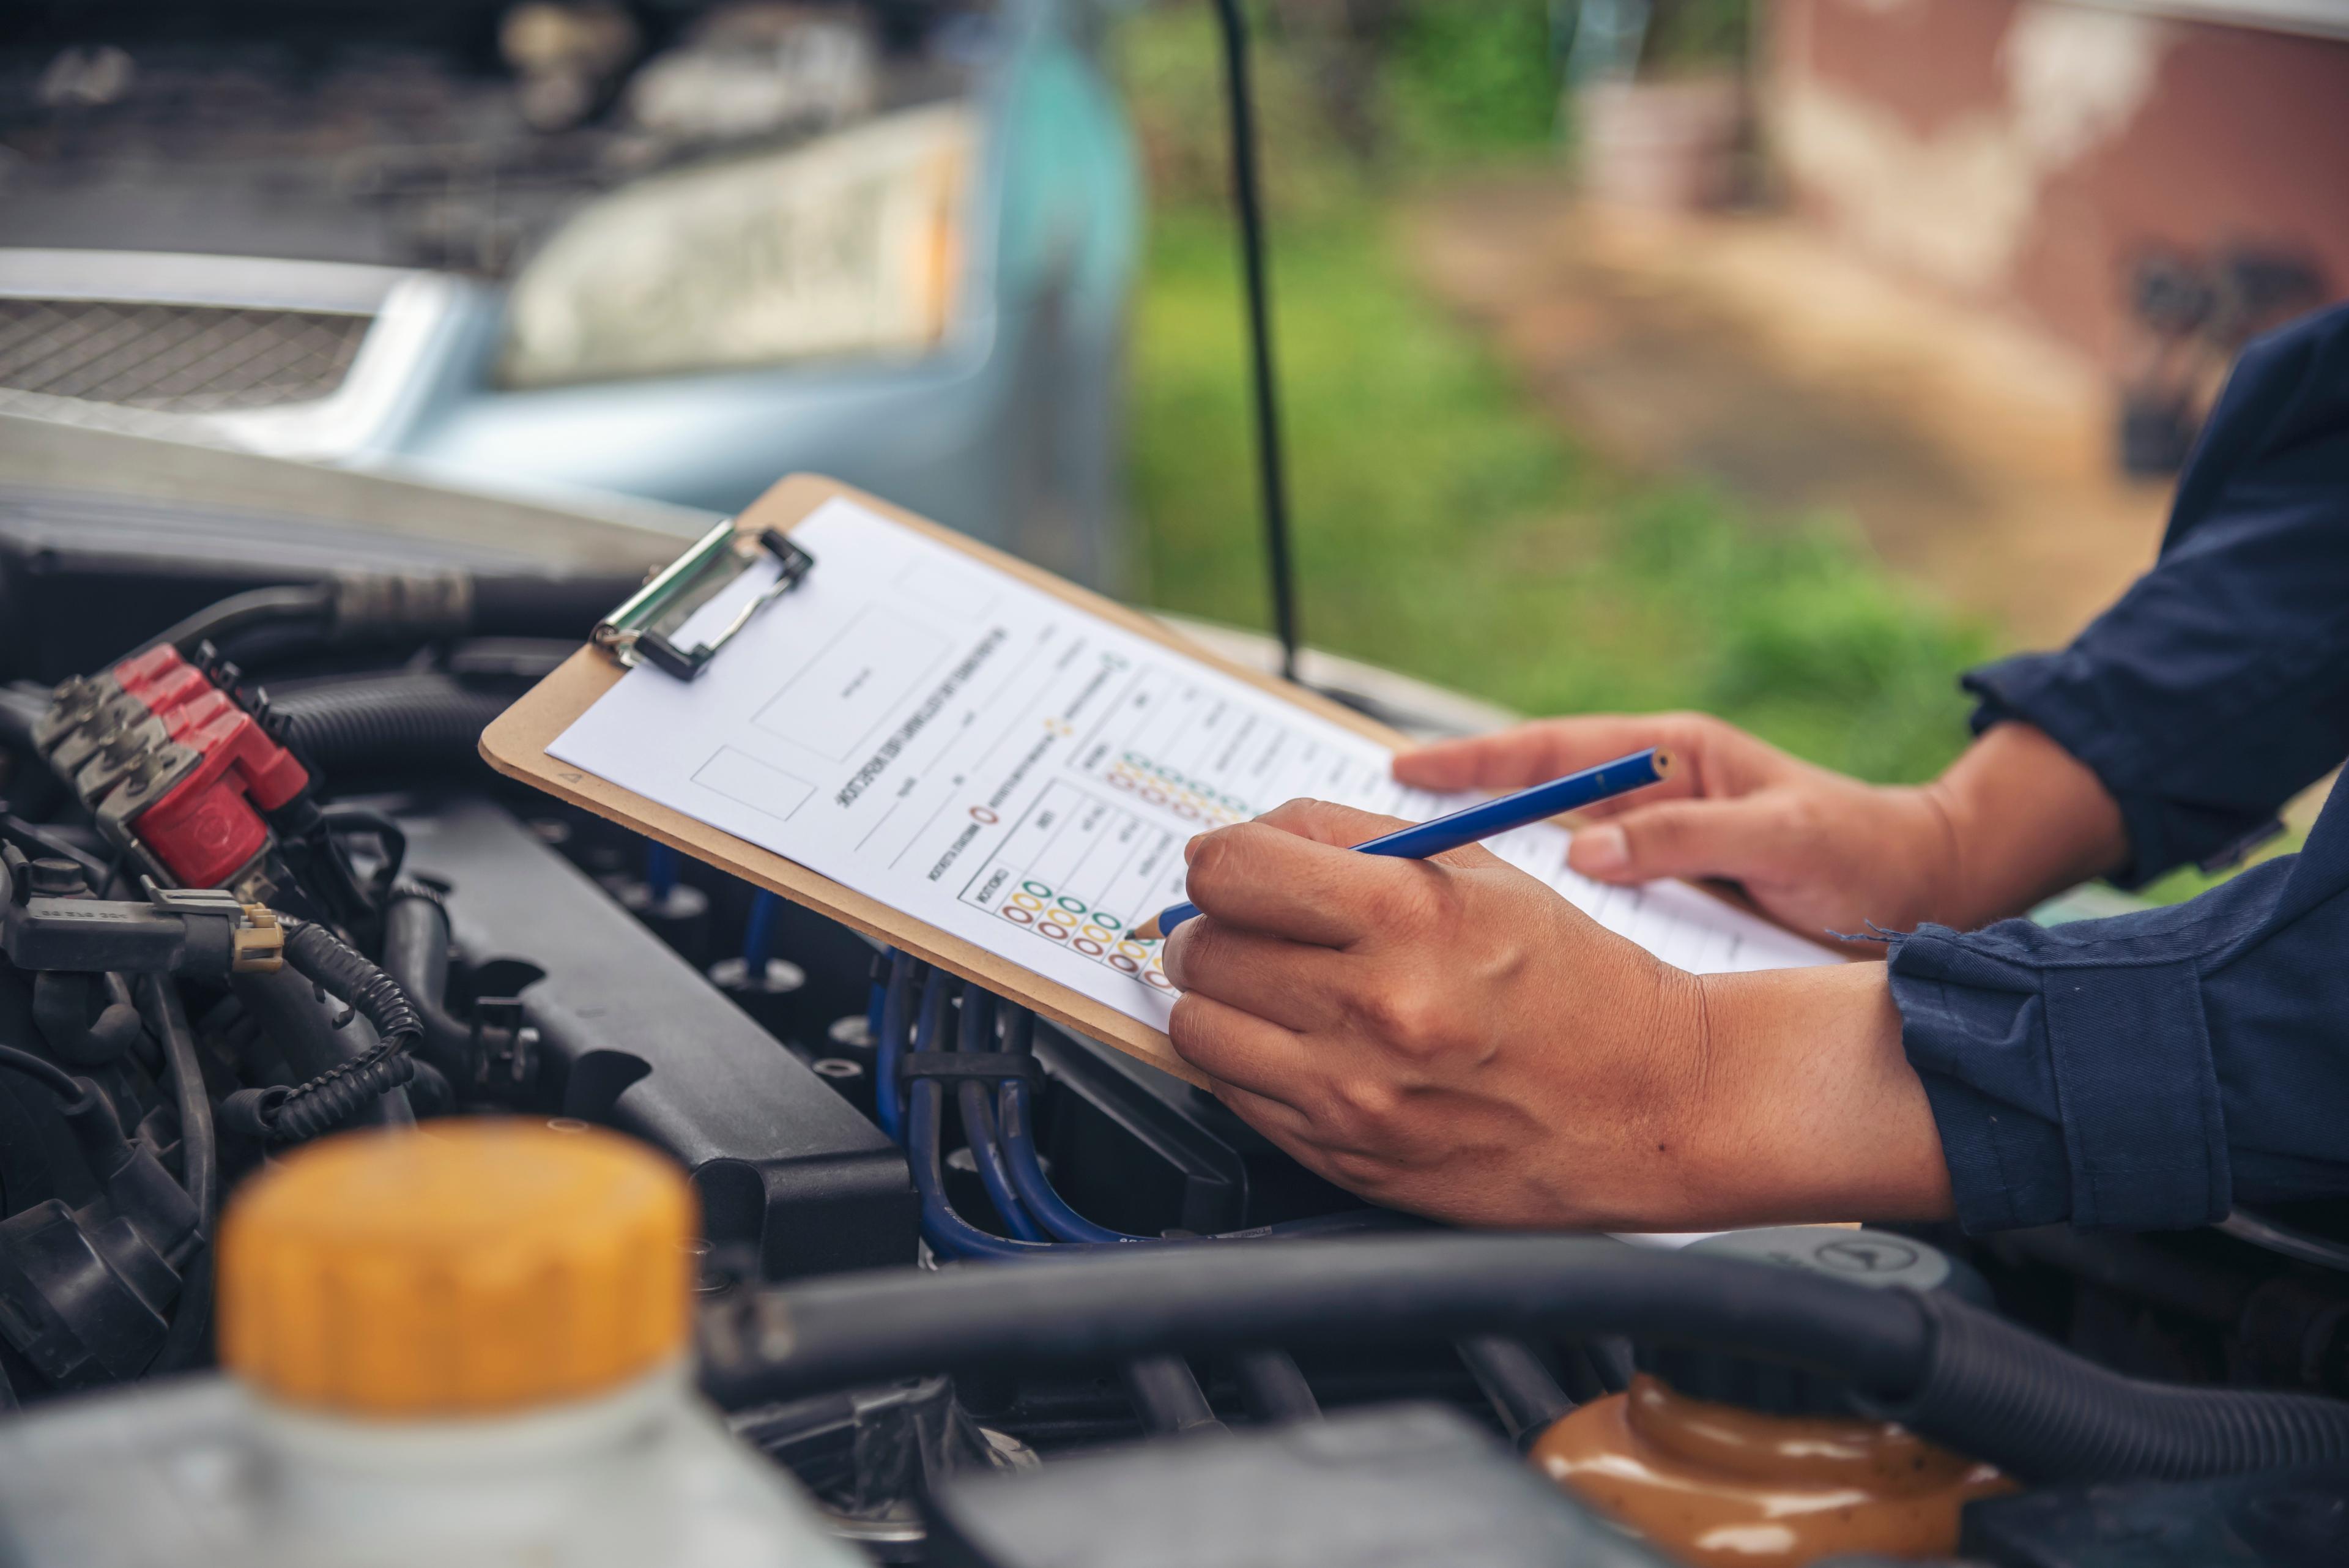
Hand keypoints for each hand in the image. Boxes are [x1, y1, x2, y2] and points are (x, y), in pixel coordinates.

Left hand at [1161, 799, 1950, 1230]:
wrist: (1656, 1103)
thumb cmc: (1574, 980)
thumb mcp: (1480, 874)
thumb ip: (1354, 843)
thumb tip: (1243, 843)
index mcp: (1408, 919)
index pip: (1231, 869)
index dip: (1217, 859)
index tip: (1229, 867)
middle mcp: (1374, 1010)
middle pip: (1204, 949)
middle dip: (1213, 928)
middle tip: (1248, 929)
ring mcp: (1355, 1097)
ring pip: (1199, 1029)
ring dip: (1219, 1001)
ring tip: (1267, 990)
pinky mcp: (1349, 1160)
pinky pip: (1236, 1098)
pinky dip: (1248, 1067)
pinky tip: (1300, 1048)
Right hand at [1396, 712, 2125, 937]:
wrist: (1928, 892)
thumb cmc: (1863, 854)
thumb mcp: (1783, 839)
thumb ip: (1685, 839)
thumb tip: (1581, 849)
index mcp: (1669, 755)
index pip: (1549, 752)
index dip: (1472, 764)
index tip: (1400, 773)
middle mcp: (1647, 790)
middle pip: (1526, 793)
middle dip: (1450, 805)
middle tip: (1365, 826)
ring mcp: (1649, 838)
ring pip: (1542, 845)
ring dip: (1480, 862)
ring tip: (1403, 886)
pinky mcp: (1659, 887)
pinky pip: (1577, 894)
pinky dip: (1528, 907)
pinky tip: (1488, 939)